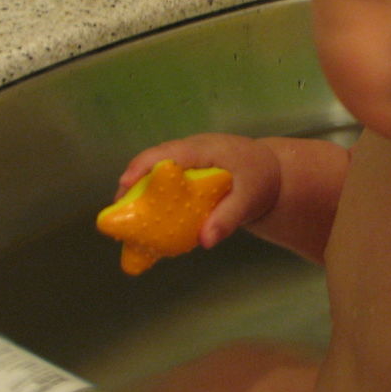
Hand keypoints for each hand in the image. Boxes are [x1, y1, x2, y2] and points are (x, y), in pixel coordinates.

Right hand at [117, 133, 280, 247]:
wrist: (272, 173)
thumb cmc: (260, 180)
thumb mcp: (249, 200)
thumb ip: (228, 219)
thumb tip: (205, 242)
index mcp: (203, 149)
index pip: (166, 153)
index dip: (142, 167)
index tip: (125, 186)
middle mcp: (189, 150)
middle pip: (152, 161)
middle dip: (132, 184)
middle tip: (118, 212)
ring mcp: (186, 160)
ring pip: (154, 171)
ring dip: (138, 192)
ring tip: (126, 220)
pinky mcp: (186, 172)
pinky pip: (163, 181)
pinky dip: (152, 198)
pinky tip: (145, 222)